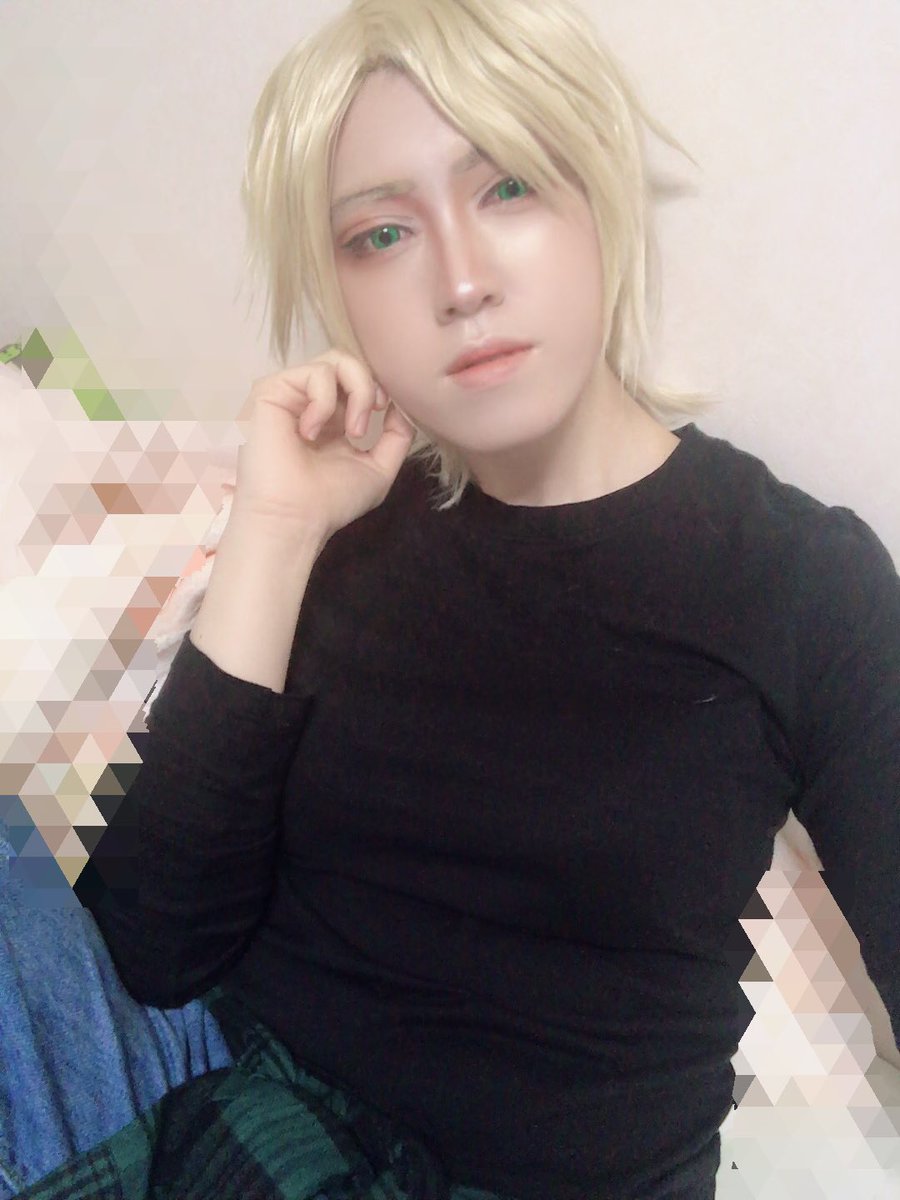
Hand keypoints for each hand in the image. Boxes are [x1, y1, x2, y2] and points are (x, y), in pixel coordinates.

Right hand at [231, 349, 415, 543]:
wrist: (295, 519)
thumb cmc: (331, 502)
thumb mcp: (379, 468)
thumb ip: (396, 435)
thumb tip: (402, 405)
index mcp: (334, 418)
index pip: (361, 380)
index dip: (381, 389)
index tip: (388, 413)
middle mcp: (311, 402)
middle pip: (350, 362)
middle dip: (371, 388)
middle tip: (367, 426)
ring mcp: (291, 394)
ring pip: (336, 359)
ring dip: (357, 393)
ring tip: (351, 431)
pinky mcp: (271, 391)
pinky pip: (315, 373)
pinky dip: (325, 402)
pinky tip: (311, 433)